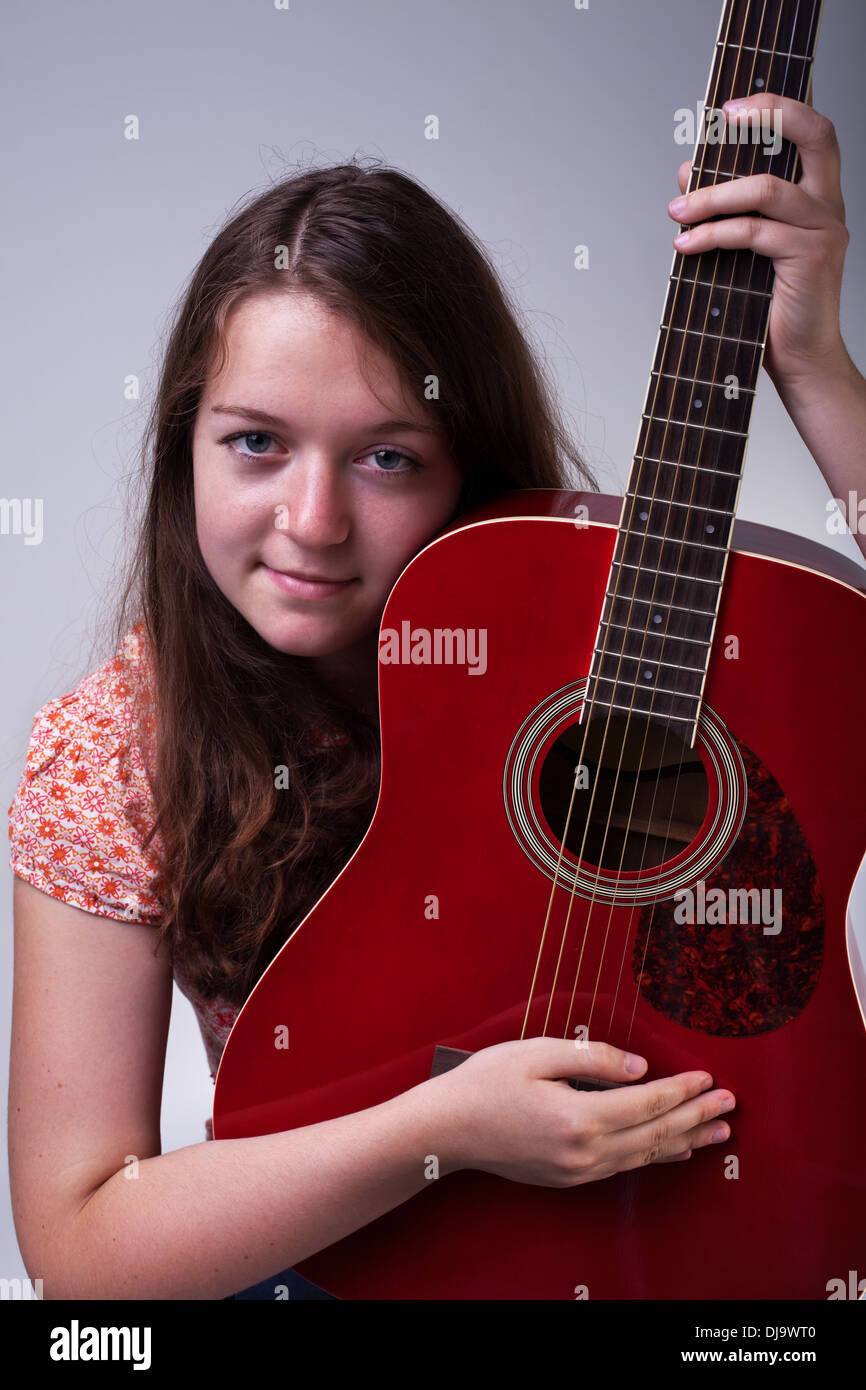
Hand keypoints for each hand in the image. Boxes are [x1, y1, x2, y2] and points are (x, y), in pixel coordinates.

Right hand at [427, 1037, 734, 1187]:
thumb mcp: (536, 1053)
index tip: (707, 1077)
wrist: (446, 1129)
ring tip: (718, 1132)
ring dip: (684, 1141)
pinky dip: (655, 1156)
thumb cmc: (485, 1082)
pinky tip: (673, 1150)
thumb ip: (592, 1058)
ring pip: (645, 1156)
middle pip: (655, 1134)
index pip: (647, 1103)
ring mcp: (577, 1170)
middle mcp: (584, 1152)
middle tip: (730, 1104)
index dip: (681, 1089)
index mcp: (579, 1117)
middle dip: (697, 1117)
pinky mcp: (569, 1177)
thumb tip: (639, 1068)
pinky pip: (624, 1166)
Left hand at [667, 93, 850, 395]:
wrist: (797, 361)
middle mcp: (828, 206)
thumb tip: (686, 173)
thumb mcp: (741, 249)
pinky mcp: (811, 257)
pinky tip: (686, 246)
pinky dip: (713, 234)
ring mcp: (824, 230)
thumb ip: (723, 209)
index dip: (778, 107)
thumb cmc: (768, 308)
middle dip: (765, 117)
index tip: (731, 106)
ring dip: (712, 197)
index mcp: (818, 197)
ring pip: (766, 189)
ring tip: (677, 212)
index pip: (813, 132)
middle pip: (814, 135)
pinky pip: (755, 233)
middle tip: (713, 126)